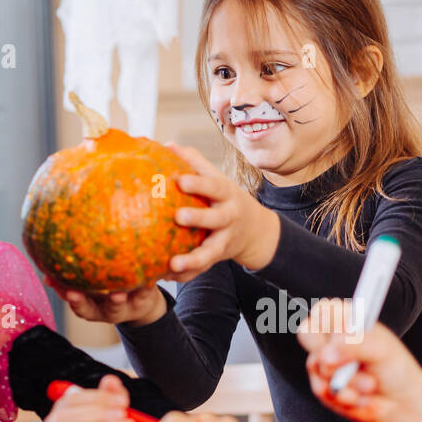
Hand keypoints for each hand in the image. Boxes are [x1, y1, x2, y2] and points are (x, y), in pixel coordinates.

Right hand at [43, 274, 165, 326]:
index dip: (70, 300)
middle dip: (83, 302)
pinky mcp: (144, 300)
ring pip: (118, 306)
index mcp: (92, 307)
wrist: (143, 300)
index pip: (77, 306)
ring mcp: (125, 308)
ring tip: (115, 292)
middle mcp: (106, 310)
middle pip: (93, 310)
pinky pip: (145, 293)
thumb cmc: (110, 287)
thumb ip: (70, 279)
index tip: (63, 291)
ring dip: (115, 300)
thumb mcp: (90, 286)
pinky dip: (145, 286)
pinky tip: (146, 277)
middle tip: (75, 293)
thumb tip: (46, 270)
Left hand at [165, 143, 280, 280]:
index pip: (213, 185)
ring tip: (174, 263)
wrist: (255, 230)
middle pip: (216, 218)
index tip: (180, 179)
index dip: (198, 182)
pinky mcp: (219, 258)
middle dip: (199, 218)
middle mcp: (229, 217)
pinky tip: (167, 276)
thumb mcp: (216, 178)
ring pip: (211, 252)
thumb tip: (166, 145)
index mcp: (225, 193)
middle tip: (178, 217)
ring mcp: (225, 240)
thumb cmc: (225, 198)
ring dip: (193, 259)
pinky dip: (187, 274)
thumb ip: (193, 161)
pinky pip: (203, 269)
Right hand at [297, 297, 421, 421]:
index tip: (342, 337)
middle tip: (351, 364)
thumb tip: (326, 355)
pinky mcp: (323, 386)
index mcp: (347, 320)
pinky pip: (322, 391)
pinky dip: (345, 398)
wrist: (400, 402)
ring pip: (317, 368)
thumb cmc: (395, 368)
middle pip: (307, 334)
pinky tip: (361, 398)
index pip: (323, 310)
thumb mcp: (382, 351)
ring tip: (370, 385)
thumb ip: (356, 346)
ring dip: (347, 382)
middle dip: (330, 353)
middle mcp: (332, 339)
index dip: (326, 323)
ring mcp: (324, 363)